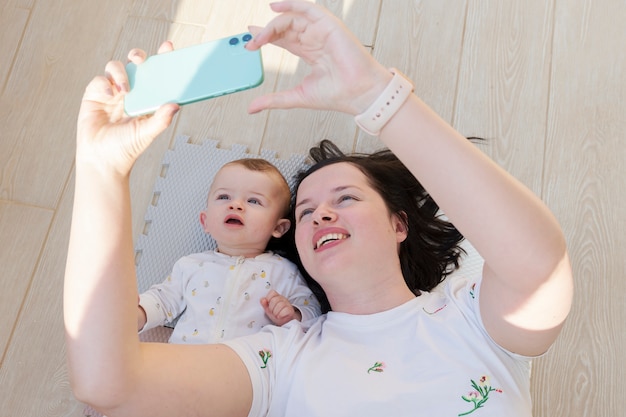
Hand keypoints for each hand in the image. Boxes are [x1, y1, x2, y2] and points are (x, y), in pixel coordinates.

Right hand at [76, 42, 178, 176]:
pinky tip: (109, 96)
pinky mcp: (94, 95)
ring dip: (121, 73)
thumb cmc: (126, 148)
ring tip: (125, 90)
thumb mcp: (147, 133)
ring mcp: (112, 92)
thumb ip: (161, 120)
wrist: (102, 160)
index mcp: (146, 98)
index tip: (168, 47)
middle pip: (135, 64)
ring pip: (116, 67)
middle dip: (138, 56)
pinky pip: (99, 80)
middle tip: (141, 60)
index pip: (155, 73)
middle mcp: (130, 92)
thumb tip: (176, 105)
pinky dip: (104, 84)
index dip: (161, 58)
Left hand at [246, 1, 390, 114]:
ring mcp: (322, 31)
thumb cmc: (337, 95)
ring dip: (273, 26)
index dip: (266, 37)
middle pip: (285, 28)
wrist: (359, 94)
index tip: (250, 41)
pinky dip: (291, 4)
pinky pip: (307, 8)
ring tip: (260, 38)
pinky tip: (274, 8)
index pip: (285, 39)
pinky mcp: (329, 25)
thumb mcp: (297, 97)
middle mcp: (315, 39)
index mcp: (311, 52)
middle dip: (265, 33)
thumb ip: (274, 100)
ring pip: (292, 19)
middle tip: (251, 43)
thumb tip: (252, 108)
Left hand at [261, 290, 301, 325]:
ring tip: (275, 315)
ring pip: (280, 305)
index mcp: (276, 297)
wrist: (284, 322)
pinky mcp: (290, 310)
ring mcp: (287, 304)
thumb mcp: (268, 309)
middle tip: (272, 312)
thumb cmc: (276, 314)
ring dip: (275, 312)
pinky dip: (280, 315)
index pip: (272, 292)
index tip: (268, 305)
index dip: (268, 298)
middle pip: (275, 300)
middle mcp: (282, 299)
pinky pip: (285, 310)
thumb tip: (262, 299)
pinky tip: (279, 316)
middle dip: (271, 308)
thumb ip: (264, 304)